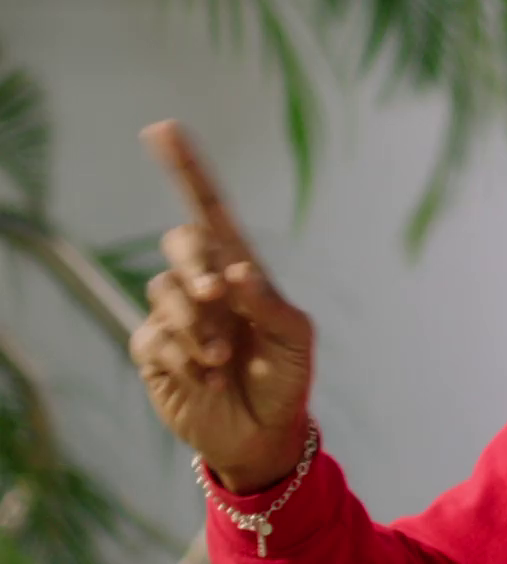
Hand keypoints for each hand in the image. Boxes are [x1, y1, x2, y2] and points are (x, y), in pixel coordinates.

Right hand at [130, 120, 315, 493]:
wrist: (264, 434)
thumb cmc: (286, 379)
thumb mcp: (295, 340)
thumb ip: (270, 305)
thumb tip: (234, 272)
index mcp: (242, 271)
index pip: (212, 211)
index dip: (187, 170)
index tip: (163, 129)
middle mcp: (204, 284)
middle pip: (181, 241)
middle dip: (196, 263)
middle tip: (216, 295)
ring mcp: (175, 315)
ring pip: (164, 289)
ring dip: (196, 324)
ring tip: (221, 359)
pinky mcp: (154, 350)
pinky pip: (154, 337)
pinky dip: (183, 357)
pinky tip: (204, 376)